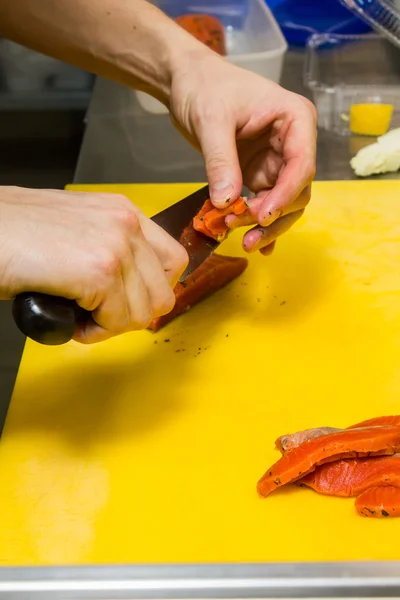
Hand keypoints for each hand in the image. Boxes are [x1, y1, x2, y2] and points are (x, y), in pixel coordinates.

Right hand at [0, 186, 187, 342]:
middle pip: (163, 292)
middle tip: (102, 316)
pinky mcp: (99, 272)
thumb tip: (130, 287)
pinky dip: (94, 333)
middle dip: (133, 315)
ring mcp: (116, 247)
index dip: (154, 290)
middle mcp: (126, 224)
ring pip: (142, 313)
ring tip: (81, 317)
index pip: (173, 260)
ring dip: (111, 326)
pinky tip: (72, 321)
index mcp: (123, 211)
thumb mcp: (77, 228)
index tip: (131, 302)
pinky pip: (116, 322)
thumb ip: (109, 248)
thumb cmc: (14, 232)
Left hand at [169, 52, 316, 253]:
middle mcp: (293, 143)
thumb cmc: (204, 87)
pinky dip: (258, 224)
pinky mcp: (259, 174)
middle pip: (297, 190)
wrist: (186, 82)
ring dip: (266, 225)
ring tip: (244, 242)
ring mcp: (277, 161)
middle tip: (243, 232)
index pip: (301, 164)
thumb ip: (221, 161)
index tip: (262, 217)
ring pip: (284, 203)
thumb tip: (227, 202)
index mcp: (295, 120)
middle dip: (273, 215)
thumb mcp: (211, 120)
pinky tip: (255, 244)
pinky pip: (265, 204)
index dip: (285, 195)